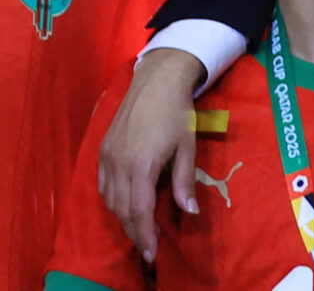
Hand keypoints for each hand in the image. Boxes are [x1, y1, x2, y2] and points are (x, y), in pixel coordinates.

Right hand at [99, 48, 206, 259]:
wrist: (156, 82)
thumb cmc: (177, 113)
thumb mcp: (186, 147)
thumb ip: (184, 181)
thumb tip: (189, 212)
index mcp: (141, 165)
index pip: (139, 211)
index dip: (145, 235)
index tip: (152, 253)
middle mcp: (118, 165)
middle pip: (122, 210)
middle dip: (134, 232)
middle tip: (148, 248)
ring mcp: (107, 158)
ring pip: (110, 200)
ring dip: (124, 218)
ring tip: (140, 229)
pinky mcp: (102, 151)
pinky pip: (103, 186)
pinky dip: (113, 201)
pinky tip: (126, 205)